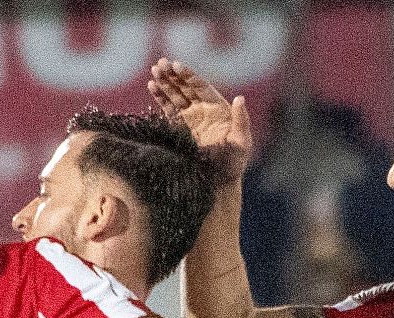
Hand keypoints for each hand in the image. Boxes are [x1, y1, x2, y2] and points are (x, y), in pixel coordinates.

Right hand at [148, 58, 253, 180]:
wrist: (219, 180)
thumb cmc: (234, 161)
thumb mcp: (242, 141)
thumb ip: (241, 120)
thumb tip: (240, 99)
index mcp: (218, 108)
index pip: (200, 86)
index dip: (188, 76)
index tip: (176, 65)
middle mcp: (203, 109)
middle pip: (185, 87)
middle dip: (173, 75)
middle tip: (160, 62)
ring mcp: (190, 118)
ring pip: (175, 95)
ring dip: (164, 83)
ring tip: (153, 70)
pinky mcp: (179, 128)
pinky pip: (168, 110)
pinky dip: (160, 98)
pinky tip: (151, 86)